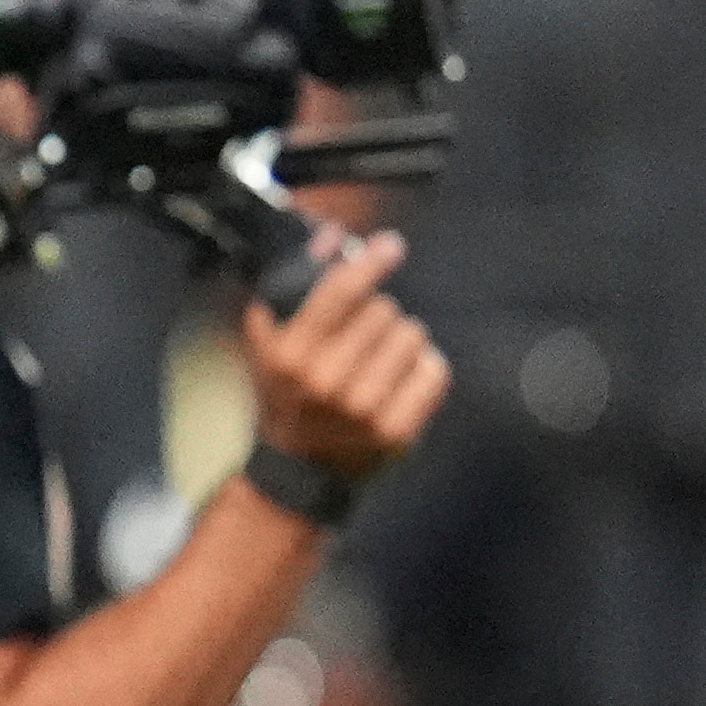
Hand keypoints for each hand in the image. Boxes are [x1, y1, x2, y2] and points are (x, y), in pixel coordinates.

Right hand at [242, 228, 447, 485]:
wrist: (299, 466)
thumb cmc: (287, 392)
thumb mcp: (271, 341)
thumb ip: (294, 285)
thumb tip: (333, 238)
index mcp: (289, 355)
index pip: (341, 292)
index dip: (371, 262)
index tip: (390, 246)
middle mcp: (324, 382)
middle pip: (383, 310)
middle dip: (378, 315)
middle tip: (362, 339)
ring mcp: (362, 409)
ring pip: (412, 336)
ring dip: (401, 341)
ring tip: (379, 362)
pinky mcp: (395, 430)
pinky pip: (434, 371)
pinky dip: (423, 368)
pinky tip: (400, 380)